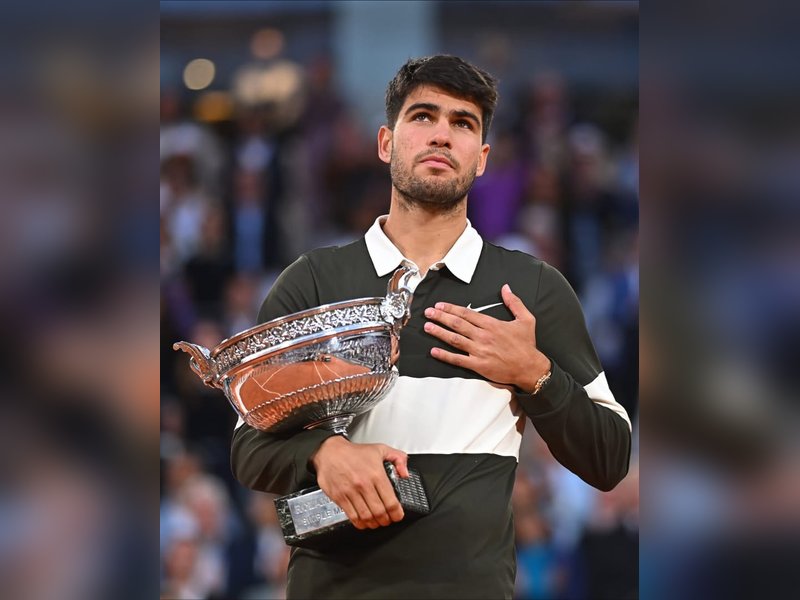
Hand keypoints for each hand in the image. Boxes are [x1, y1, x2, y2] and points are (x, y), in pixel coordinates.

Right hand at [310, 436, 408, 529]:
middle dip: (386, 520)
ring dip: (374, 523)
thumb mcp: (381, 449)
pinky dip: (360, 523)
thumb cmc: (354, 452)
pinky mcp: (340, 497)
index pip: (391, 502)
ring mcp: (351, 492)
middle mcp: (364, 484)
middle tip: (387, 520)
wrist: (330, 451)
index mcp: (376, 474)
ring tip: (376, 522)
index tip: (398, 516)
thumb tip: (405, 474)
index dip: (397, 514)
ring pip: (366, 517)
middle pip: (379, 512)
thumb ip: (398, 459)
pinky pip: (352, 516)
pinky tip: (363, 522)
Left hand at [423, 284, 550, 390]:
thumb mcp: (526, 319)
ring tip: (426, 327)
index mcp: (492, 325)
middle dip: (440, 317)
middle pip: (457, 324)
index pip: (467, 314)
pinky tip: (434, 351)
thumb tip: (506, 288)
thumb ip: (514, 302)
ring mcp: (480, 351)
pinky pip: (458, 359)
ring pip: (455, 339)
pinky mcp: (478, 366)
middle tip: (428, 313)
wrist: (530, 368)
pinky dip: (445, 355)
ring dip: (439, 332)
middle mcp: (483, 336)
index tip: (439, 305)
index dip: (451, 309)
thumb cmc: (527, 345)